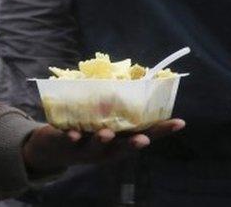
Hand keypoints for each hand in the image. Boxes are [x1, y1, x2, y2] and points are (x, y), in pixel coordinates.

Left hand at [21, 119, 185, 174]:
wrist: (50, 149)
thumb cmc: (85, 131)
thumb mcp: (104, 122)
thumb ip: (119, 109)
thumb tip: (139, 79)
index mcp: (118, 143)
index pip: (144, 136)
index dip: (161, 131)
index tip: (179, 122)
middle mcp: (105, 150)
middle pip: (121, 149)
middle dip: (132, 144)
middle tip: (143, 140)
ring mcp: (84, 149)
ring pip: (94, 147)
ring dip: (101, 140)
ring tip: (106, 133)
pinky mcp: (64, 143)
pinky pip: (67, 141)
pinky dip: (71, 137)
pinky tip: (73, 133)